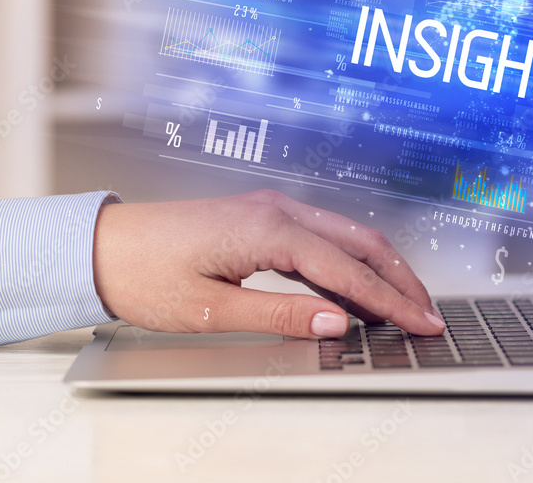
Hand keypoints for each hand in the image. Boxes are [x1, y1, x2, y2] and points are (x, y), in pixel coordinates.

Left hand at [91, 189, 444, 338]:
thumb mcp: (211, 309)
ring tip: (405, 304)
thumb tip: (337, 323)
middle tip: (428, 313)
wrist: (103, 246)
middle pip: (362, 241)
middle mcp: (279, 210)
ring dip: (380, 268)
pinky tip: (358, 289)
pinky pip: (323, 238)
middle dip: (401, 277)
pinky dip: (350, 263)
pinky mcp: (265, 218)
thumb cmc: (146, 274)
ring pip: (347, 235)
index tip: (421, 322)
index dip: (391, 300)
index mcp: (269, 229)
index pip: (348, 270)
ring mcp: (274, 209)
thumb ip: (280, 315)